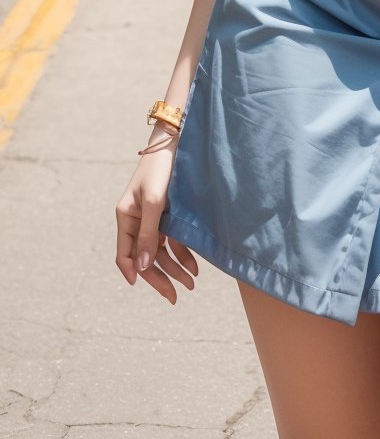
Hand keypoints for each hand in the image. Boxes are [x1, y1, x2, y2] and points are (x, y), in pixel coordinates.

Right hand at [115, 129, 199, 303]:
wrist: (178, 142)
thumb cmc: (161, 169)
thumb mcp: (154, 202)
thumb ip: (148, 234)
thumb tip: (143, 266)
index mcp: (125, 217)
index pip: (125, 255)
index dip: (134, 272)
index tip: (143, 287)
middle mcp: (136, 221)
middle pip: (145, 258)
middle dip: (160, 277)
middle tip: (176, 297)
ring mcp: (153, 219)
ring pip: (161, 253)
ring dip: (175, 269)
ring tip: (192, 283)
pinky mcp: (168, 215)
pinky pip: (173, 241)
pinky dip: (183, 255)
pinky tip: (195, 267)